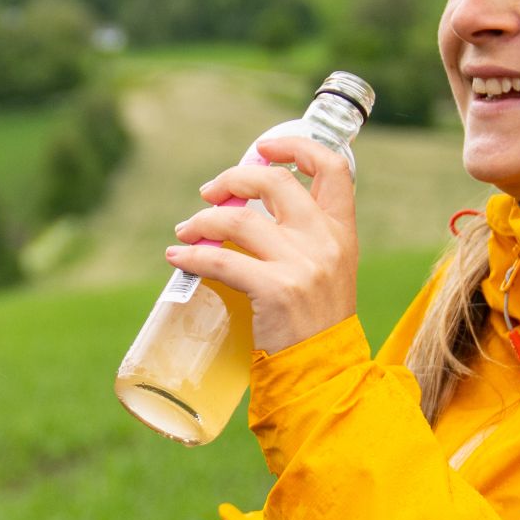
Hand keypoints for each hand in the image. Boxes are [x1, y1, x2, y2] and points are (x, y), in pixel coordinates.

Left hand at [166, 132, 358, 357]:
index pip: (332, 168)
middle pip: (275, 183)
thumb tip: (248, 210)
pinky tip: (177, 257)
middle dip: (233, 179)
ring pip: (238, 221)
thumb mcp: (329, 271)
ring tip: (185, 230)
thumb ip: (305, 238)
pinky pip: (221, 261)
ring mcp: (302, 265)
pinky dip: (191, 255)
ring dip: (202, 221)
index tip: (262, 149)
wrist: (325, 372)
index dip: (296, 147)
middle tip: (208, 193)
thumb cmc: (317, 323)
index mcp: (342, 232)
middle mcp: (326, 242)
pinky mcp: (275, 290)